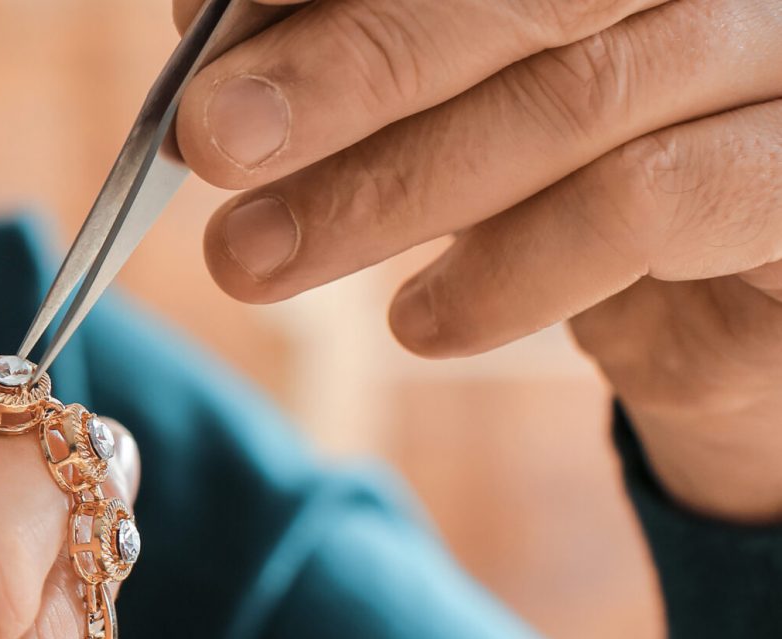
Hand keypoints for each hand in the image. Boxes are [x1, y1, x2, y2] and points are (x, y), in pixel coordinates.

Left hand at [172, 0, 781, 519]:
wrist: (733, 303)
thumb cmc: (565, 171)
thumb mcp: (448, 99)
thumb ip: (351, 50)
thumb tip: (206, 36)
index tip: (199, 25)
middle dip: (344, 68)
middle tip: (212, 139)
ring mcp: (780, 53)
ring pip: (573, 101)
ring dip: (385, 190)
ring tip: (255, 259)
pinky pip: (648, 204)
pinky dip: (508, 270)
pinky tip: (415, 324)